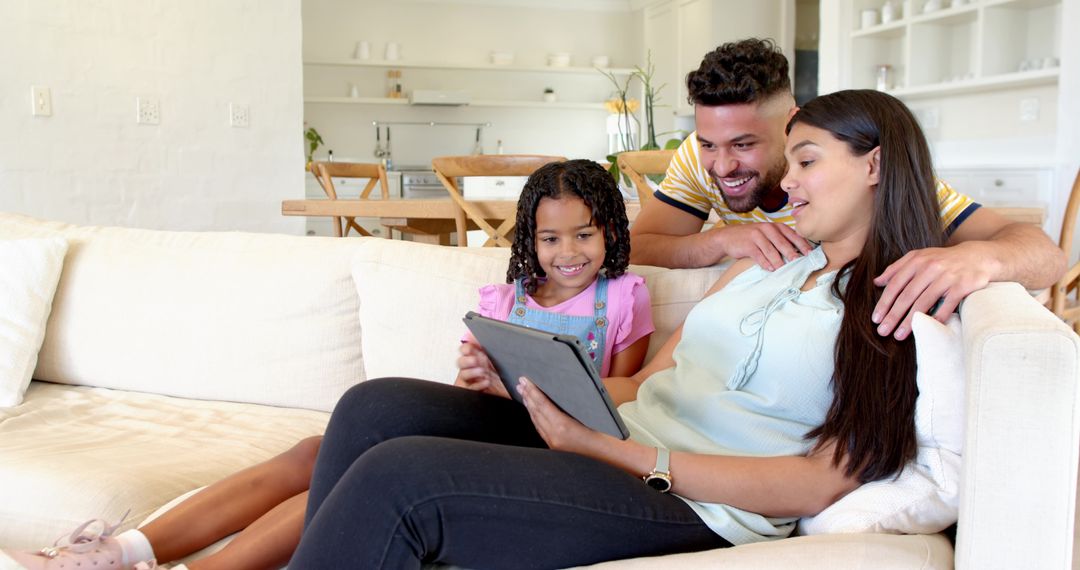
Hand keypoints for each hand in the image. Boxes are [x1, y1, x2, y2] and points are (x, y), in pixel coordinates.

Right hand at [454, 342, 509, 398]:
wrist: (514, 389)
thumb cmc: (506, 373)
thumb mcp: (501, 357)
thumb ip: (490, 346)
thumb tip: (480, 334)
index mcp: (478, 357)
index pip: (465, 349)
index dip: (466, 348)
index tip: (470, 348)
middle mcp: (473, 368)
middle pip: (460, 361)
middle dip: (467, 360)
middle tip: (475, 361)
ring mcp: (472, 380)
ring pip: (462, 374)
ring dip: (472, 372)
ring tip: (483, 372)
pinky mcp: (474, 391)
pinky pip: (468, 388)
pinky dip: (477, 384)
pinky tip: (486, 382)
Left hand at [517, 377, 598, 453]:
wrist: (606, 454)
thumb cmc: (602, 432)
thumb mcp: (586, 414)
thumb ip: (567, 405)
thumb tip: (554, 391)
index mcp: (562, 426)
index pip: (542, 404)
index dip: (532, 391)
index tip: (525, 380)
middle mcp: (553, 435)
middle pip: (536, 412)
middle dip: (527, 396)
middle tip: (520, 383)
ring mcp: (552, 442)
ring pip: (536, 420)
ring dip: (529, 405)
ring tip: (523, 393)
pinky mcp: (553, 446)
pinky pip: (540, 428)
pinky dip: (534, 416)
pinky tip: (532, 410)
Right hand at [714, 223, 811, 270]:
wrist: (728, 237)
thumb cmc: (752, 237)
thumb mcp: (767, 235)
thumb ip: (780, 240)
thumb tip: (798, 254)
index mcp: (775, 226)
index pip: (792, 235)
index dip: (802, 244)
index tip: (809, 254)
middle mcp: (767, 229)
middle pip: (782, 243)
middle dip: (792, 253)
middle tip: (799, 262)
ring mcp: (757, 236)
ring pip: (771, 250)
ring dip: (778, 261)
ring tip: (784, 269)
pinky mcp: (748, 245)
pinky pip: (759, 255)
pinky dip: (765, 263)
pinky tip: (770, 269)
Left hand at [873, 243, 995, 339]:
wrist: (977, 257)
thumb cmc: (942, 260)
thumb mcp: (919, 257)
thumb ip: (897, 268)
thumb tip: (877, 282)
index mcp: (917, 261)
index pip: (895, 284)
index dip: (884, 303)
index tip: (876, 319)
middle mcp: (930, 267)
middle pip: (907, 296)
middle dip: (893, 316)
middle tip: (883, 331)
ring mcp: (947, 276)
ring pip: (924, 302)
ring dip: (910, 321)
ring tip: (899, 335)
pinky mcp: (963, 286)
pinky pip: (947, 305)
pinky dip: (936, 318)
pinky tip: (926, 329)